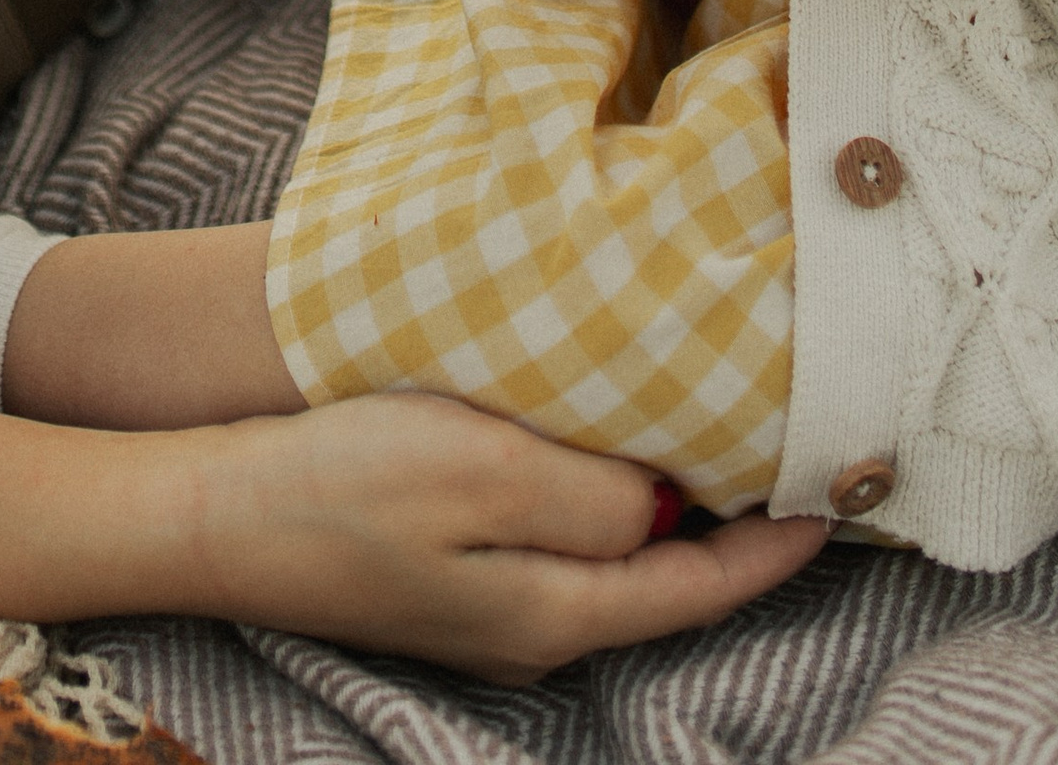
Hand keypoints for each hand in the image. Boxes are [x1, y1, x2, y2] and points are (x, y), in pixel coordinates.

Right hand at [193, 391, 827, 681]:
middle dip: (736, 520)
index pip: (702, 585)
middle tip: (802, 447)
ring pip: (611, 554)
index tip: (848, 490)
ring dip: (665, 501)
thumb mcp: (484, 470)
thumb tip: (669, 499)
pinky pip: (554, 534)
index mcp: (556, 613)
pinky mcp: (446, 572)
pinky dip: (599, 491)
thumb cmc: (343, 484)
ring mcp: (486, 606)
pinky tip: (600, 440)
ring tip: (721, 430)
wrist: (209, 512)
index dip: (781, 542)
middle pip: (665, 578)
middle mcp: (534, 627)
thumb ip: (594, 495)